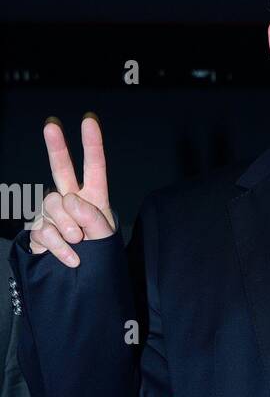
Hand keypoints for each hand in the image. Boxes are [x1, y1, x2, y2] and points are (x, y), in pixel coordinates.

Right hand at [29, 115, 116, 266]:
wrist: (83, 275)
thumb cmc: (98, 252)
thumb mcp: (105, 236)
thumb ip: (92, 217)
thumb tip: (70, 200)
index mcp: (93, 196)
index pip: (94, 167)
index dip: (92, 144)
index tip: (90, 121)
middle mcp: (69, 198)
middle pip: (61, 169)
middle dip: (57, 146)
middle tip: (52, 124)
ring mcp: (51, 212)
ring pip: (52, 204)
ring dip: (67, 226)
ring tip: (78, 241)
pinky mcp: (38, 229)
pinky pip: (44, 230)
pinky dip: (59, 246)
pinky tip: (71, 256)